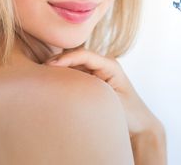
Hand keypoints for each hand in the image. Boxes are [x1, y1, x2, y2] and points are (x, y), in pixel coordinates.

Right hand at [43, 48, 162, 139]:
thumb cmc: (130, 114)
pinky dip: (64, 77)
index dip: (65, 58)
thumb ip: (93, 91)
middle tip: (39, 70)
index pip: (84, 55)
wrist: (140, 125)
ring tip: (42, 76)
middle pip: (76, 57)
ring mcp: (98, 72)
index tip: (49, 65)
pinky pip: (76, 74)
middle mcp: (103, 65)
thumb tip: (70, 85)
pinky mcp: (93, 80)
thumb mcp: (112, 102)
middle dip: (58, 62)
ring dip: (60, 69)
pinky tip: (52, 83)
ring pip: (74, 65)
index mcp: (110, 65)